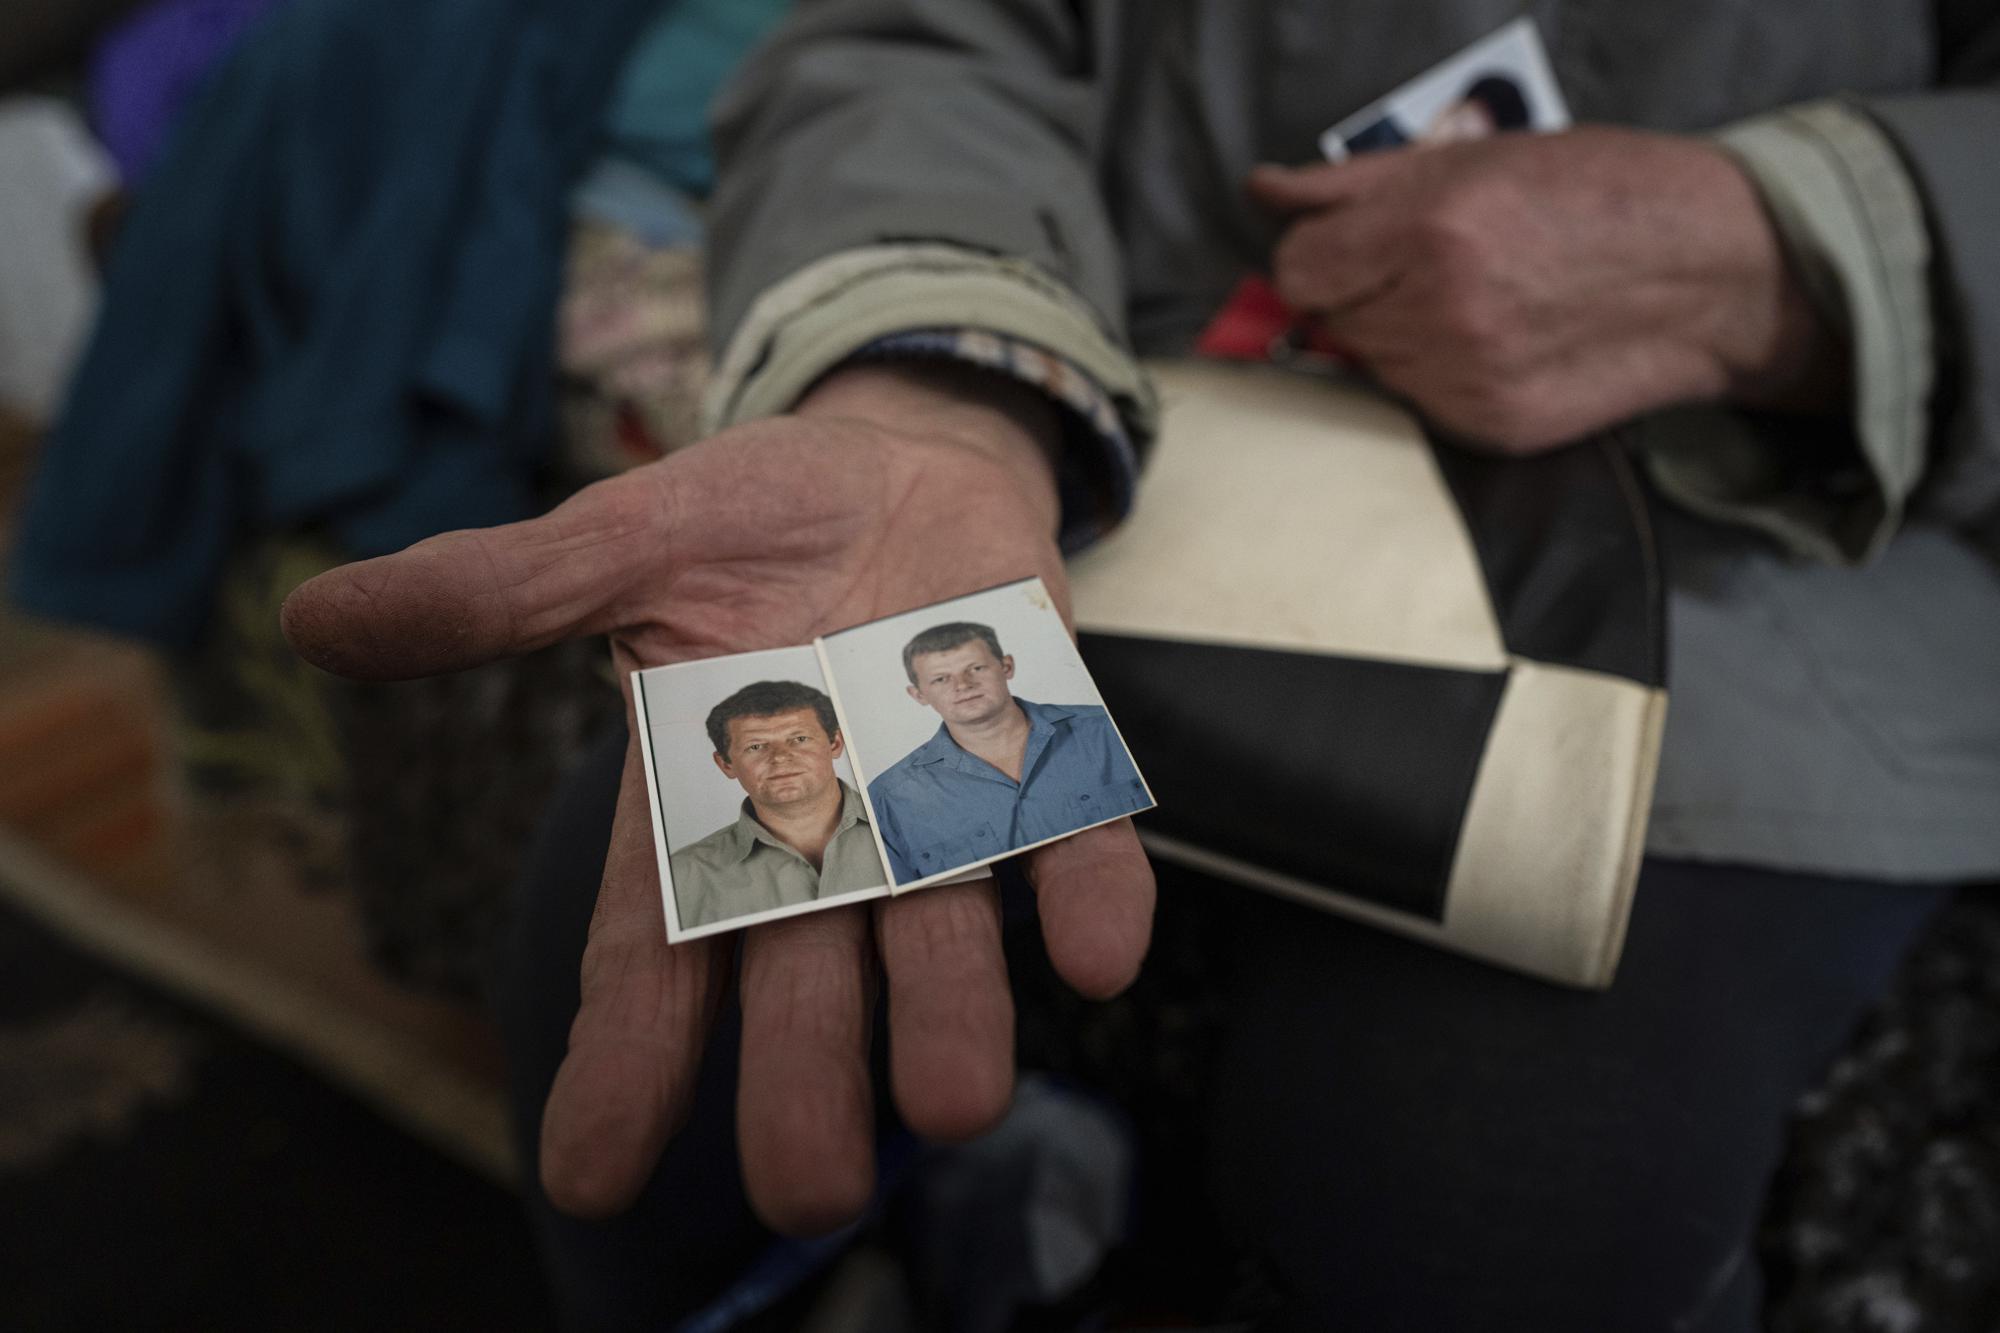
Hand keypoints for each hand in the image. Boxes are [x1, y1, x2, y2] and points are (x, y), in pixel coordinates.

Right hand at [279, 364, 1155, 1233]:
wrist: (901, 460)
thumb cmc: (750, 525)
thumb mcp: (627, 540)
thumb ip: (505, 590)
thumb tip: (316, 617)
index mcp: (702, 804)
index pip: (652, 953)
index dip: (623, 1061)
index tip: (591, 1174)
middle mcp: (819, 834)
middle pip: (803, 980)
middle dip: (804, 1081)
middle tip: (807, 1190)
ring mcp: (934, 802)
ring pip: (939, 931)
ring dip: (949, 1012)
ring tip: (953, 1102)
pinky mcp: (1035, 750)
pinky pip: (1070, 833)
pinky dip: (1087, 887)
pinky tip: (1097, 952)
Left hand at [1248, 126, 1843, 450]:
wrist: (1707, 272)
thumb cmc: (1595, 195)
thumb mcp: (1472, 159)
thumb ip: (1353, 184)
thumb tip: (1265, 190)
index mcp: (1431, 232)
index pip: (1299, 269)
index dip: (1319, 254)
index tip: (1354, 246)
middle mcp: (1441, 312)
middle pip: (1327, 320)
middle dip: (1361, 292)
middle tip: (1428, 267)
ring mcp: (1465, 379)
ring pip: (1368, 366)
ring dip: (1394, 337)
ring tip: (1470, 301)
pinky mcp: (1489, 426)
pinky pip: (1415, 405)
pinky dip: (1435, 377)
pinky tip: (1493, 341)